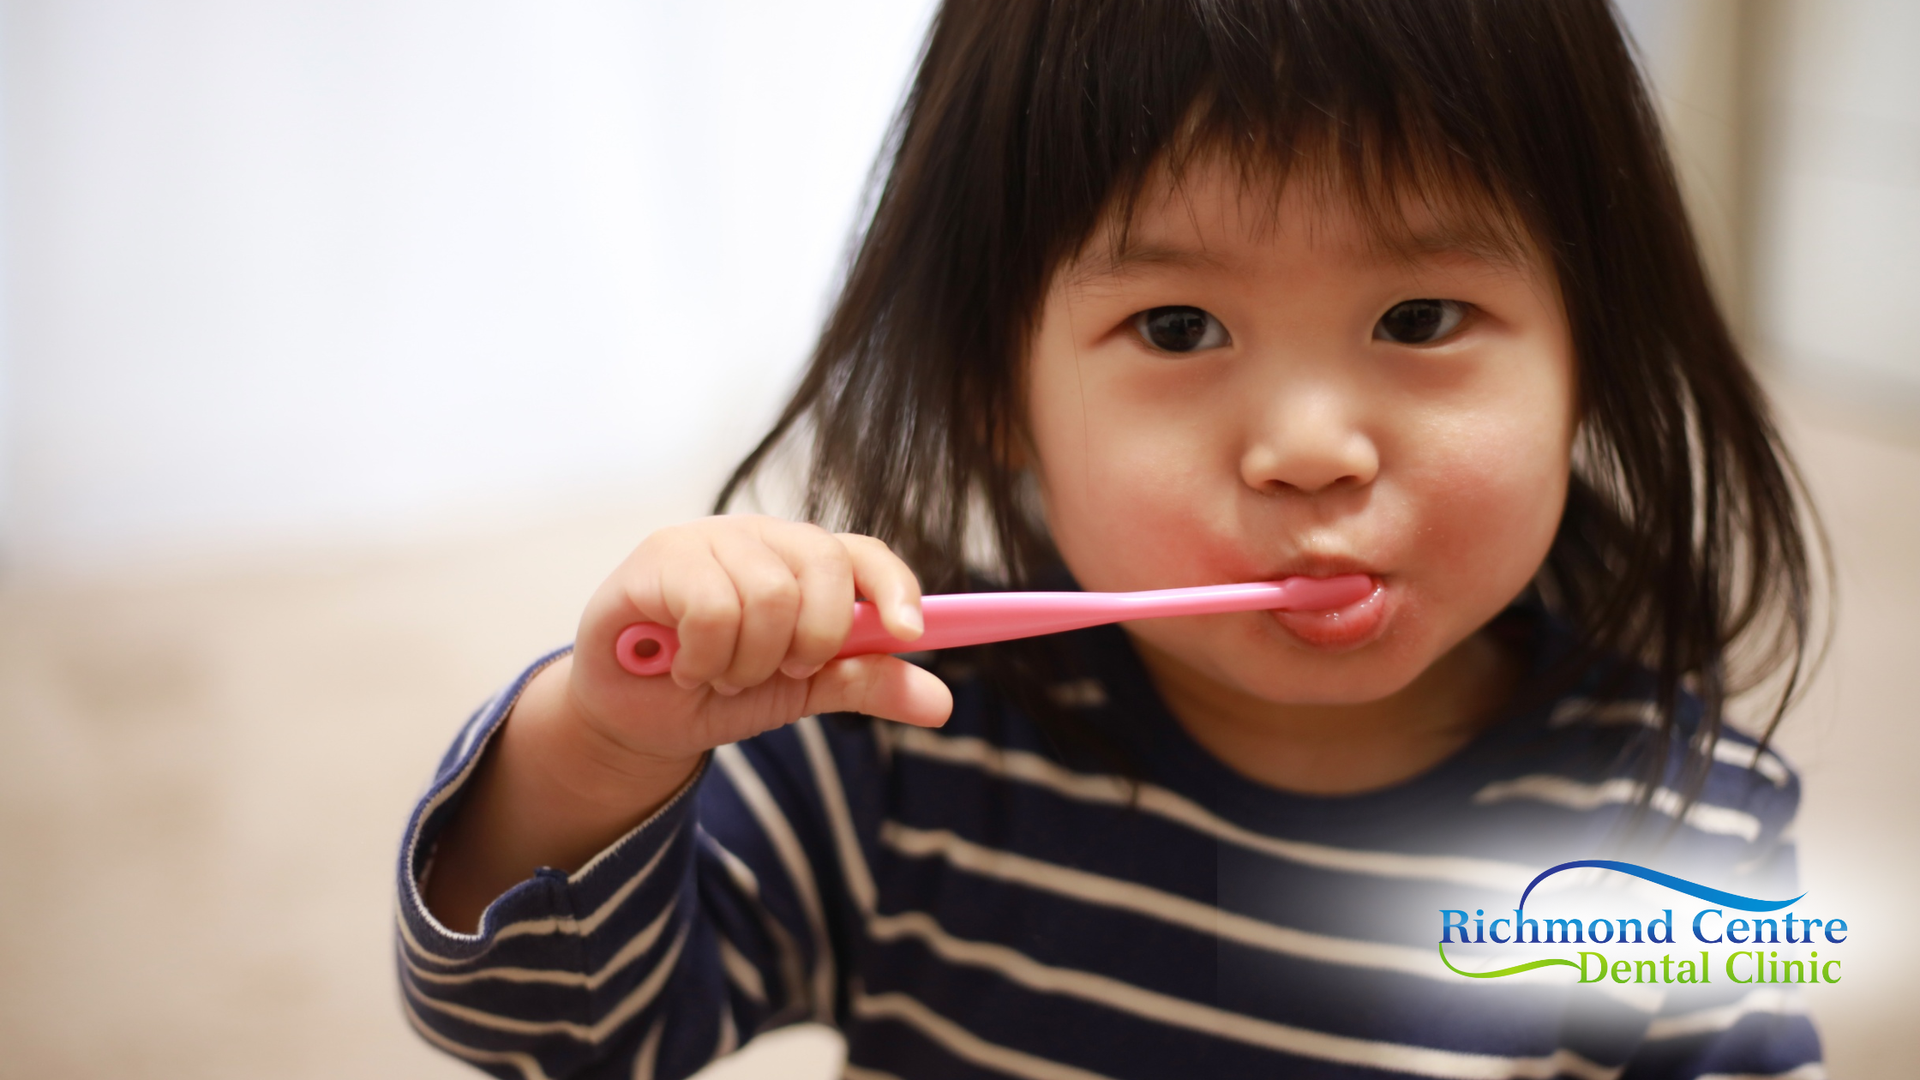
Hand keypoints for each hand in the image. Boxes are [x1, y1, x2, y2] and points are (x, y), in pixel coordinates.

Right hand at [569, 515, 953, 767]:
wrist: (637, 719)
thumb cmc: (718, 690)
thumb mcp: (802, 693)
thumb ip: (863, 682)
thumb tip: (941, 702)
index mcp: (804, 562)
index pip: (865, 554)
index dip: (895, 586)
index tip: (910, 632)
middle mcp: (763, 538)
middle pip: (826, 566)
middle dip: (814, 641)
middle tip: (782, 671)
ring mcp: (710, 538)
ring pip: (771, 596)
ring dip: (749, 661)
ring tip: (721, 673)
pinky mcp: (660, 554)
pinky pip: (714, 607)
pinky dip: (707, 657)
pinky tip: (684, 664)